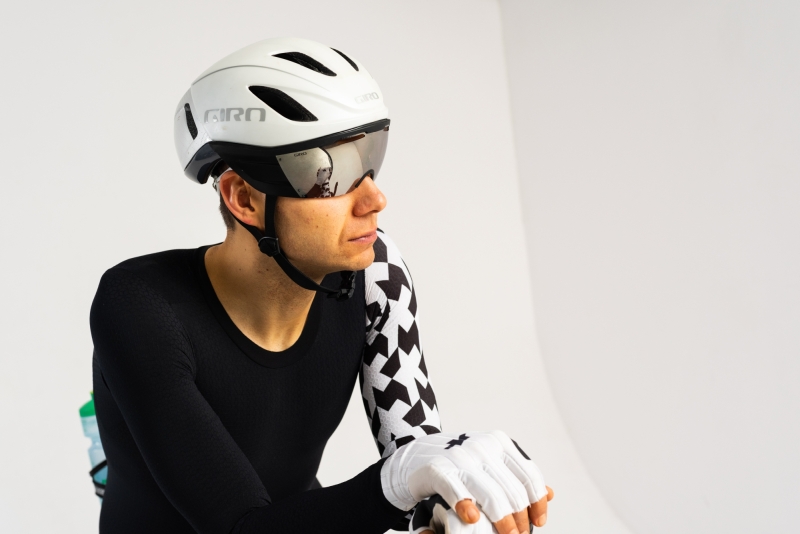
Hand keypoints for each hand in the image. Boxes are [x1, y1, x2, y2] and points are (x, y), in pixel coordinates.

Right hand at [381, 430, 549, 532]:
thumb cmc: (459, 465)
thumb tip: (551, 494)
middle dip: (520, 520)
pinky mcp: (438, 468)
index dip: (537, 502)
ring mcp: (460, 456)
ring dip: (502, 522)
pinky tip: (472, 520)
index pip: (529, 474)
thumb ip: (517, 477)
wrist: (415, 456)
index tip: (538, 523)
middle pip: (513, 490)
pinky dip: (467, 508)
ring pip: (492, 495)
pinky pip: (458, 491)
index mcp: (499, 442)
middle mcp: (482, 445)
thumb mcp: (490, 465)